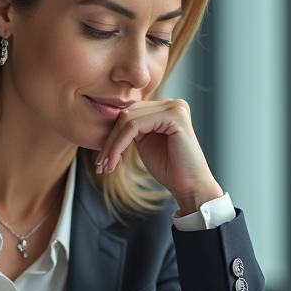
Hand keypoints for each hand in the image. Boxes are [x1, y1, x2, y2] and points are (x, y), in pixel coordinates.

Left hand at [95, 99, 222, 215]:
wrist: (190, 186)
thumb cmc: (169, 168)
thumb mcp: (145, 142)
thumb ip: (133, 128)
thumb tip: (107, 121)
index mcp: (165, 108)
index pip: (130, 113)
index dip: (112, 135)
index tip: (101, 160)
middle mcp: (172, 103)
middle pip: (127, 114)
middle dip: (109, 141)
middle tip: (100, 165)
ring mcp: (175, 107)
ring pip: (128, 119)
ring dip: (112, 145)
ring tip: (105, 166)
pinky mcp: (175, 116)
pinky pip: (135, 126)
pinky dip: (120, 144)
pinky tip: (115, 161)